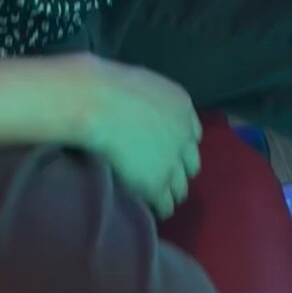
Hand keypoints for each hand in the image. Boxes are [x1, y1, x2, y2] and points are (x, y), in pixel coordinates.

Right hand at [75, 56, 201, 219]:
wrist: (99, 104)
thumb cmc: (109, 85)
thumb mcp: (143, 84)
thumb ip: (153, 103)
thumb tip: (143, 112)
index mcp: (183, 107)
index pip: (193, 135)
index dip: (179, 144)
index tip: (168, 150)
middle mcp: (184, 136)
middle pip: (191, 164)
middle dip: (179, 169)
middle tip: (162, 173)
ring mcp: (173, 162)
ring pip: (181, 188)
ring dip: (171, 191)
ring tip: (158, 196)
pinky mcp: (157, 184)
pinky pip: (166, 204)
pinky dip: (159, 207)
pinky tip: (150, 209)